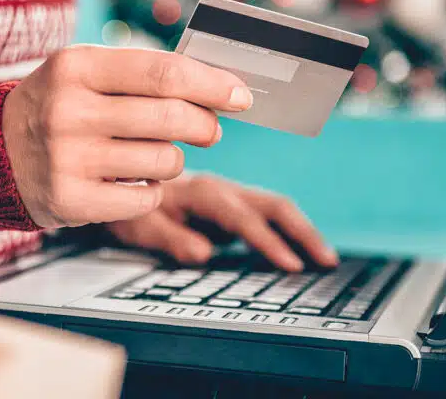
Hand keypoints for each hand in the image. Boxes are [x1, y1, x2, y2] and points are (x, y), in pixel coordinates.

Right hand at [2, 45, 252, 228]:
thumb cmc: (55, 106)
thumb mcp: (83, 73)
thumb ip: (142, 74)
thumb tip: (219, 87)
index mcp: (75, 67)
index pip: (163, 72)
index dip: (212, 84)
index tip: (240, 95)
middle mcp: (67, 111)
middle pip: (172, 118)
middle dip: (205, 126)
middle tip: (209, 130)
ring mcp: (67, 159)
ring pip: (164, 162)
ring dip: (172, 161)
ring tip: (151, 156)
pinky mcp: (70, 201)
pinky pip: (146, 199)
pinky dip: (151, 192)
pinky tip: (130, 182)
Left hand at [106, 174, 338, 271]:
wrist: (119, 180)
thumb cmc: (129, 206)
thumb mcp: (138, 225)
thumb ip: (170, 238)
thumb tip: (203, 254)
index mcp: (201, 192)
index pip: (242, 218)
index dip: (268, 242)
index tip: (291, 266)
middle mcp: (221, 189)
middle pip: (272, 206)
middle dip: (302, 232)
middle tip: (326, 262)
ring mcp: (229, 195)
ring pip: (275, 208)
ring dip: (302, 231)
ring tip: (326, 259)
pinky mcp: (231, 205)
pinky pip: (266, 215)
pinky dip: (288, 231)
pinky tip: (301, 252)